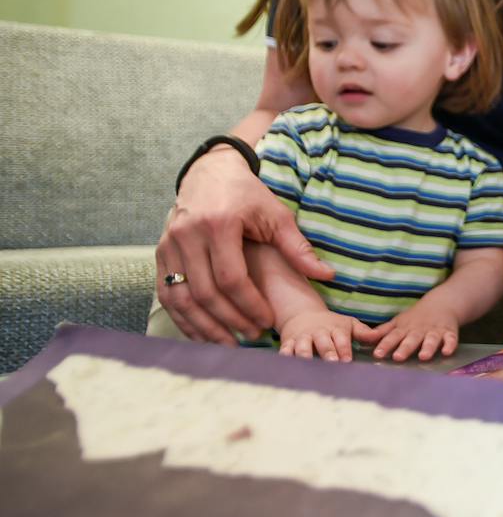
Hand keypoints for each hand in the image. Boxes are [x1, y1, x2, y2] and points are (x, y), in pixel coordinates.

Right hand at [157, 149, 333, 343]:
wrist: (209, 173)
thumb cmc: (247, 196)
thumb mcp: (276, 215)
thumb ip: (298, 248)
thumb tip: (328, 276)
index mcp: (218, 225)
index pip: (231, 278)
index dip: (249, 305)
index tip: (267, 321)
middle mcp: (188, 236)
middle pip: (205, 293)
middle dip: (230, 320)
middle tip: (252, 335)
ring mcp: (168, 245)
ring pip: (180, 299)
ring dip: (203, 326)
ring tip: (228, 342)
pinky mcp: (159, 254)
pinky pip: (166, 295)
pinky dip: (183, 318)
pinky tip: (202, 333)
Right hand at [277, 309, 371, 361]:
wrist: (303, 314)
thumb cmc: (331, 324)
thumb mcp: (348, 324)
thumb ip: (363, 332)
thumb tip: (378, 337)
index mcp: (335, 329)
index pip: (341, 339)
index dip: (344, 349)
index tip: (347, 360)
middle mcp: (318, 333)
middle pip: (323, 342)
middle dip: (327, 352)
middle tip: (332, 363)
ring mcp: (302, 337)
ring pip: (303, 347)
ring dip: (305, 356)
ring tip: (308, 367)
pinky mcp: (288, 342)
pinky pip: (285, 350)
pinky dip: (285, 357)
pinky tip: (286, 367)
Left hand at [368, 298, 460, 362]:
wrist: (442, 303)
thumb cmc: (416, 317)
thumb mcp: (398, 322)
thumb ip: (382, 332)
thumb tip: (362, 339)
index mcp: (405, 329)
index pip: (393, 337)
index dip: (385, 345)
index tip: (377, 354)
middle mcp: (419, 330)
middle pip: (411, 339)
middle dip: (405, 348)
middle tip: (398, 357)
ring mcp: (435, 331)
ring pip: (431, 339)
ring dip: (427, 347)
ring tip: (423, 357)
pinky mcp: (450, 332)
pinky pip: (451, 339)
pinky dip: (450, 345)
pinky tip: (447, 352)